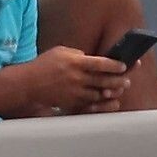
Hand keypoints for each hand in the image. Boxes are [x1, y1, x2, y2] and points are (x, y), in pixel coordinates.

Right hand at [10, 47, 129, 115]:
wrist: (29, 84)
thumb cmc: (44, 65)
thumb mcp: (61, 52)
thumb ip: (78, 55)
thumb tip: (93, 59)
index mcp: (75, 62)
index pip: (100, 63)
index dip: (115, 65)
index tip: (124, 65)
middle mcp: (77, 77)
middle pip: (104, 80)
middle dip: (119, 80)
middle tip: (127, 80)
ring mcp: (75, 92)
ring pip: (100, 94)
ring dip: (112, 92)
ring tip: (119, 89)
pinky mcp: (73, 103)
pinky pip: (91, 103)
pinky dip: (101, 102)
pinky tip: (107, 99)